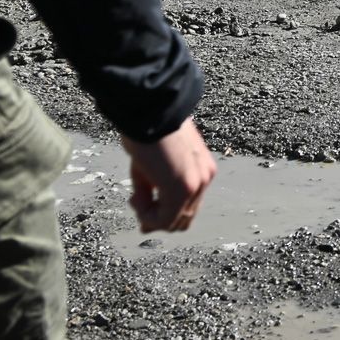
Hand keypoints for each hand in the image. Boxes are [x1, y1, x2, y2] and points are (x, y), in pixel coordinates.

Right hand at [120, 118, 216, 232]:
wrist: (150, 112)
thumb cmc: (147, 133)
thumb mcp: (151, 169)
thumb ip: (153, 194)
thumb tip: (146, 227)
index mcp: (201, 170)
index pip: (188, 208)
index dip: (163, 215)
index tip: (140, 205)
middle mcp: (204, 178)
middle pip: (182, 220)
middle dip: (157, 218)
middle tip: (136, 201)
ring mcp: (196, 184)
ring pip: (174, 222)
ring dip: (150, 216)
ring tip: (136, 195)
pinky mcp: (182, 188)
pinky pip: (163, 219)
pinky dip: (146, 216)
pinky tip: (136, 197)